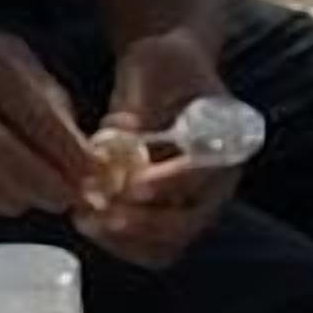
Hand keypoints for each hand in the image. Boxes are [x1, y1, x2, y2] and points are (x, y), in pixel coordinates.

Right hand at [0, 10, 92, 222]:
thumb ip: (45, 93)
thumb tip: (85, 146)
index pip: (45, 129)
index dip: (79, 161)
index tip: (99, 175)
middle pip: (28, 175)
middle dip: (60, 190)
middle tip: (73, 189)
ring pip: (5, 199)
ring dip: (28, 197)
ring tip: (30, 178)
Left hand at [76, 30, 237, 270]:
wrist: (166, 75)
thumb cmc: (164, 64)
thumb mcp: (154, 64)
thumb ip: (142, 98)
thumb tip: (124, 131)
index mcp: (224, 146)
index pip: (202, 177)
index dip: (169, 185)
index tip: (133, 186)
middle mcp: (216, 186)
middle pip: (187, 224)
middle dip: (144, 224)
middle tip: (103, 214)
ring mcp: (194, 207)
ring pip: (167, 245)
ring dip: (127, 241)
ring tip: (87, 219)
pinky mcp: (170, 219)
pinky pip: (149, 248)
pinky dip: (120, 244)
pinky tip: (89, 222)